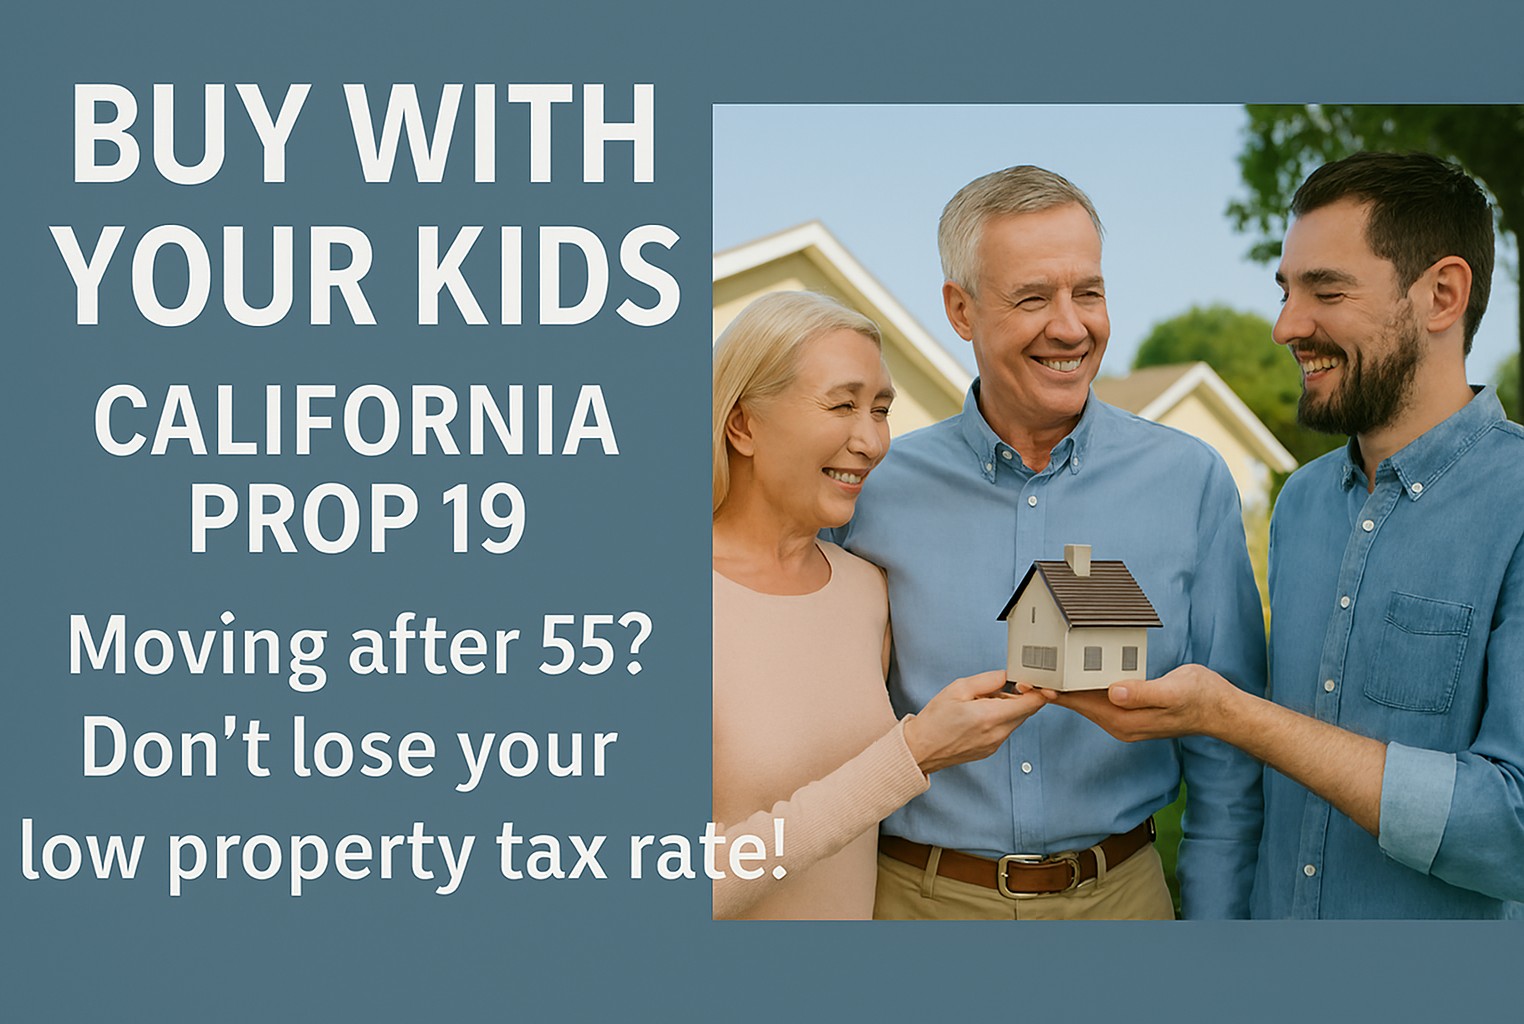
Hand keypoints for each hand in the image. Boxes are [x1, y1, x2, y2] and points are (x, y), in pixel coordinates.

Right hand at [904, 670, 1045, 773]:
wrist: (921, 749)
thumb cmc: (935, 720)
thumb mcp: (957, 688)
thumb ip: (987, 680)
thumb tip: (1007, 675)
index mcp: (990, 716)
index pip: (1032, 703)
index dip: (1037, 689)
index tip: (1029, 681)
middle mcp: (998, 733)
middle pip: (1028, 711)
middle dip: (1020, 696)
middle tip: (998, 688)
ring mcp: (996, 744)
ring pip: (1017, 719)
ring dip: (1009, 707)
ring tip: (983, 702)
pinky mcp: (991, 749)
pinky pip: (1006, 729)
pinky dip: (1001, 718)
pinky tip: (980, 715)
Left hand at [1027, 664, 1236, 742]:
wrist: (1223, 711)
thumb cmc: (1201, 697)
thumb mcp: (1174, 690)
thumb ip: (1143, 692)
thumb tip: (1114, 692)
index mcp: (1126, 720)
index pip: (1082, 704)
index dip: (1056, 691)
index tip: (1032, 681)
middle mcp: (1121, 724)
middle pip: (1079, 704)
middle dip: (1054, 689)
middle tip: (1026, 674)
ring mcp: (1127, 720)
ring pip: (1088, 702)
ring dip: (1067, 688)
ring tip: (1042, 673)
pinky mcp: (1133, 711)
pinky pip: (1101, 700)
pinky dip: (1085, 688)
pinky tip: (1076, 676)